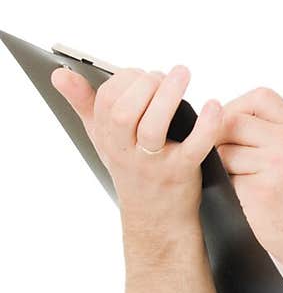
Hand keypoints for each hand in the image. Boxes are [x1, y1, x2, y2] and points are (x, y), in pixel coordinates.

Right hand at [49, 63, 221, 219]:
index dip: (124, 81)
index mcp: (108, 139)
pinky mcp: (182, 172)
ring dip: (168, 96)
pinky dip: (206, 125)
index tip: (141, 75)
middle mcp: (127, 152)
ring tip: (181, 73)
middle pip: (125, 113)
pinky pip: (194, 147)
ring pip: (153, 127)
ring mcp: (154, 163)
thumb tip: (59, 73)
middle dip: (142, 86)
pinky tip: (213, 105)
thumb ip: (83, 103)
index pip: (106, 102)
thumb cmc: (132, 169)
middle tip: (160, 76)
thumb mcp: (104, 139)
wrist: (156, 219)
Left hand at [216, 87, 282, 268]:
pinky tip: (248, 199)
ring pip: (224, 152)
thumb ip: (269, 133)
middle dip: (221, 139)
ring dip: (225, 168)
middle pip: (232, 121)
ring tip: (246, 182)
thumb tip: (222, 117)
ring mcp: (275, 167)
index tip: (232, 127)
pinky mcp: (260, 192)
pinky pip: (226, 179)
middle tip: (231, 159)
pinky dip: (230, 189)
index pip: (259, 98)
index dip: (237, 108)